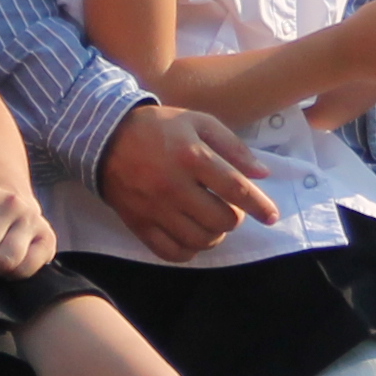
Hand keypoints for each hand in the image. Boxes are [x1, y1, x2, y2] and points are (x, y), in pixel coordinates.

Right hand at [97, 103, 276, 261]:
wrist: (103, 137)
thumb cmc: (159, 127)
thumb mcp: (198, 122)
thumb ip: (232, 147)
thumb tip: (262, 174)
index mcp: (191, 157)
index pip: (235, 189)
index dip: (258, 206)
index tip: (271, 216)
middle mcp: (174, 186)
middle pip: (220, 220)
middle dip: (234, 218)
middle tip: (230, 209)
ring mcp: (155, 209)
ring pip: (200, 240)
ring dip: (214, 235)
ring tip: (212, 222)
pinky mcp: (139, 224)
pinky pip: (171, 253)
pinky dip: (189, 251)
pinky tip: (191, 236)